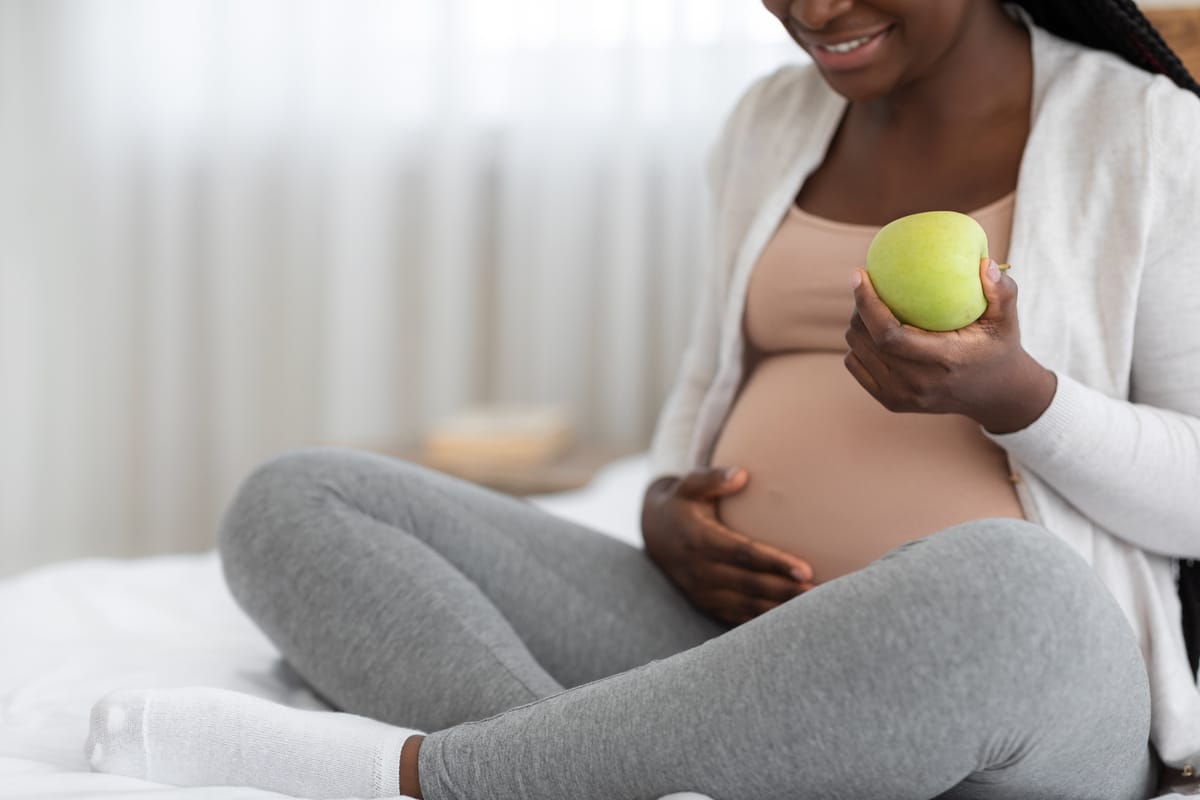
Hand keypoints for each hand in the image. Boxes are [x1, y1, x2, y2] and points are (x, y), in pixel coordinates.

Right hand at [641, 467, 813, 625]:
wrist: (654, 533)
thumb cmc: (681, 503)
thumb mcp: (689, 485)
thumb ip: (712, 479)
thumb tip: (741, 474)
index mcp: (699, 540)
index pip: (743, 554)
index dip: (775, 563)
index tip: (806, 569)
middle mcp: (699, 570)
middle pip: (750, 585)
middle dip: (787, 591)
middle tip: (823, 593)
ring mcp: (702, 592)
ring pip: (747, 606)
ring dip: (781, 609)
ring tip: (816, 608)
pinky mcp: (706, 605)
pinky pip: (738, 618)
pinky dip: (764, 621)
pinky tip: (791, 621)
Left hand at [843, 257, 1056, 433]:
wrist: (994, 394)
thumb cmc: (998, 347)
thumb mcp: (1006, 319)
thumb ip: (1001, 290)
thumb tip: (983, 262)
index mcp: (944, 361)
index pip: (890, 335)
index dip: (867, 304)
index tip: (860, 274)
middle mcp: (918, 384)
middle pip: (867, 341)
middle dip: (859, 308)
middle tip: (868, 285)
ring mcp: (901, 397)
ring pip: (856, 352)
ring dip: (857, 325)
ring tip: (872, 306)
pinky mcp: (891, 402)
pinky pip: (855, 366)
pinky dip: (857, 345)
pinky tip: (871, 330)